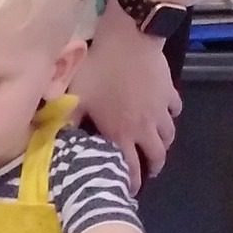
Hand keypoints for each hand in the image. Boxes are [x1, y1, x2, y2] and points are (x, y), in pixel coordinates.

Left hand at [70, 9, 181, 192]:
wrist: (129, 42)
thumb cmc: (99, 70)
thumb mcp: (77, 98)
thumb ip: (69, 119)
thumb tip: (57, 136)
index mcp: (121, 133)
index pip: (130, 167)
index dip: (131, 182)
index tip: (129, 190)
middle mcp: (145, 127)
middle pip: (157, 155)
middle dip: (153, 167)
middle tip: (148, 171)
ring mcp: (160, 110)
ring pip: (169, 135)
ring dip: (164, 144)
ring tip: (157, 147)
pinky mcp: (170, 92)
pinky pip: (175, 110)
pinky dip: (171, 116)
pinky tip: (165, 115)